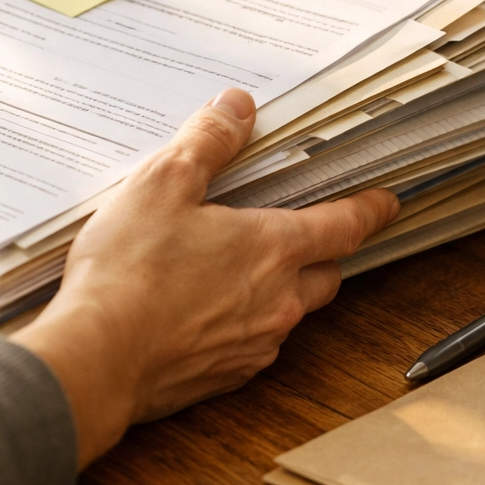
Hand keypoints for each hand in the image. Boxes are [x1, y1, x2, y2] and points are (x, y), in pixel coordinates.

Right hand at [14, 88, 398, 468]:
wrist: (97, 357)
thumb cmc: (129, 268)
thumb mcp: (163, 183)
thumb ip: (206, 142)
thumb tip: (237, 106)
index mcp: (272, 248)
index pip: (344, 226)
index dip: (369, 210)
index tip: (387, 203)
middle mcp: (277, 301)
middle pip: (326, 275)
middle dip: (323, 253)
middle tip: (306, 233)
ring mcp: (253, 345)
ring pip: (289, 313)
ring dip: (280, 290)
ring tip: (238, 268)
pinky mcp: (222, 378)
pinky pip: (252, 345)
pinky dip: (242, 324)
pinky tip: (201, 310)